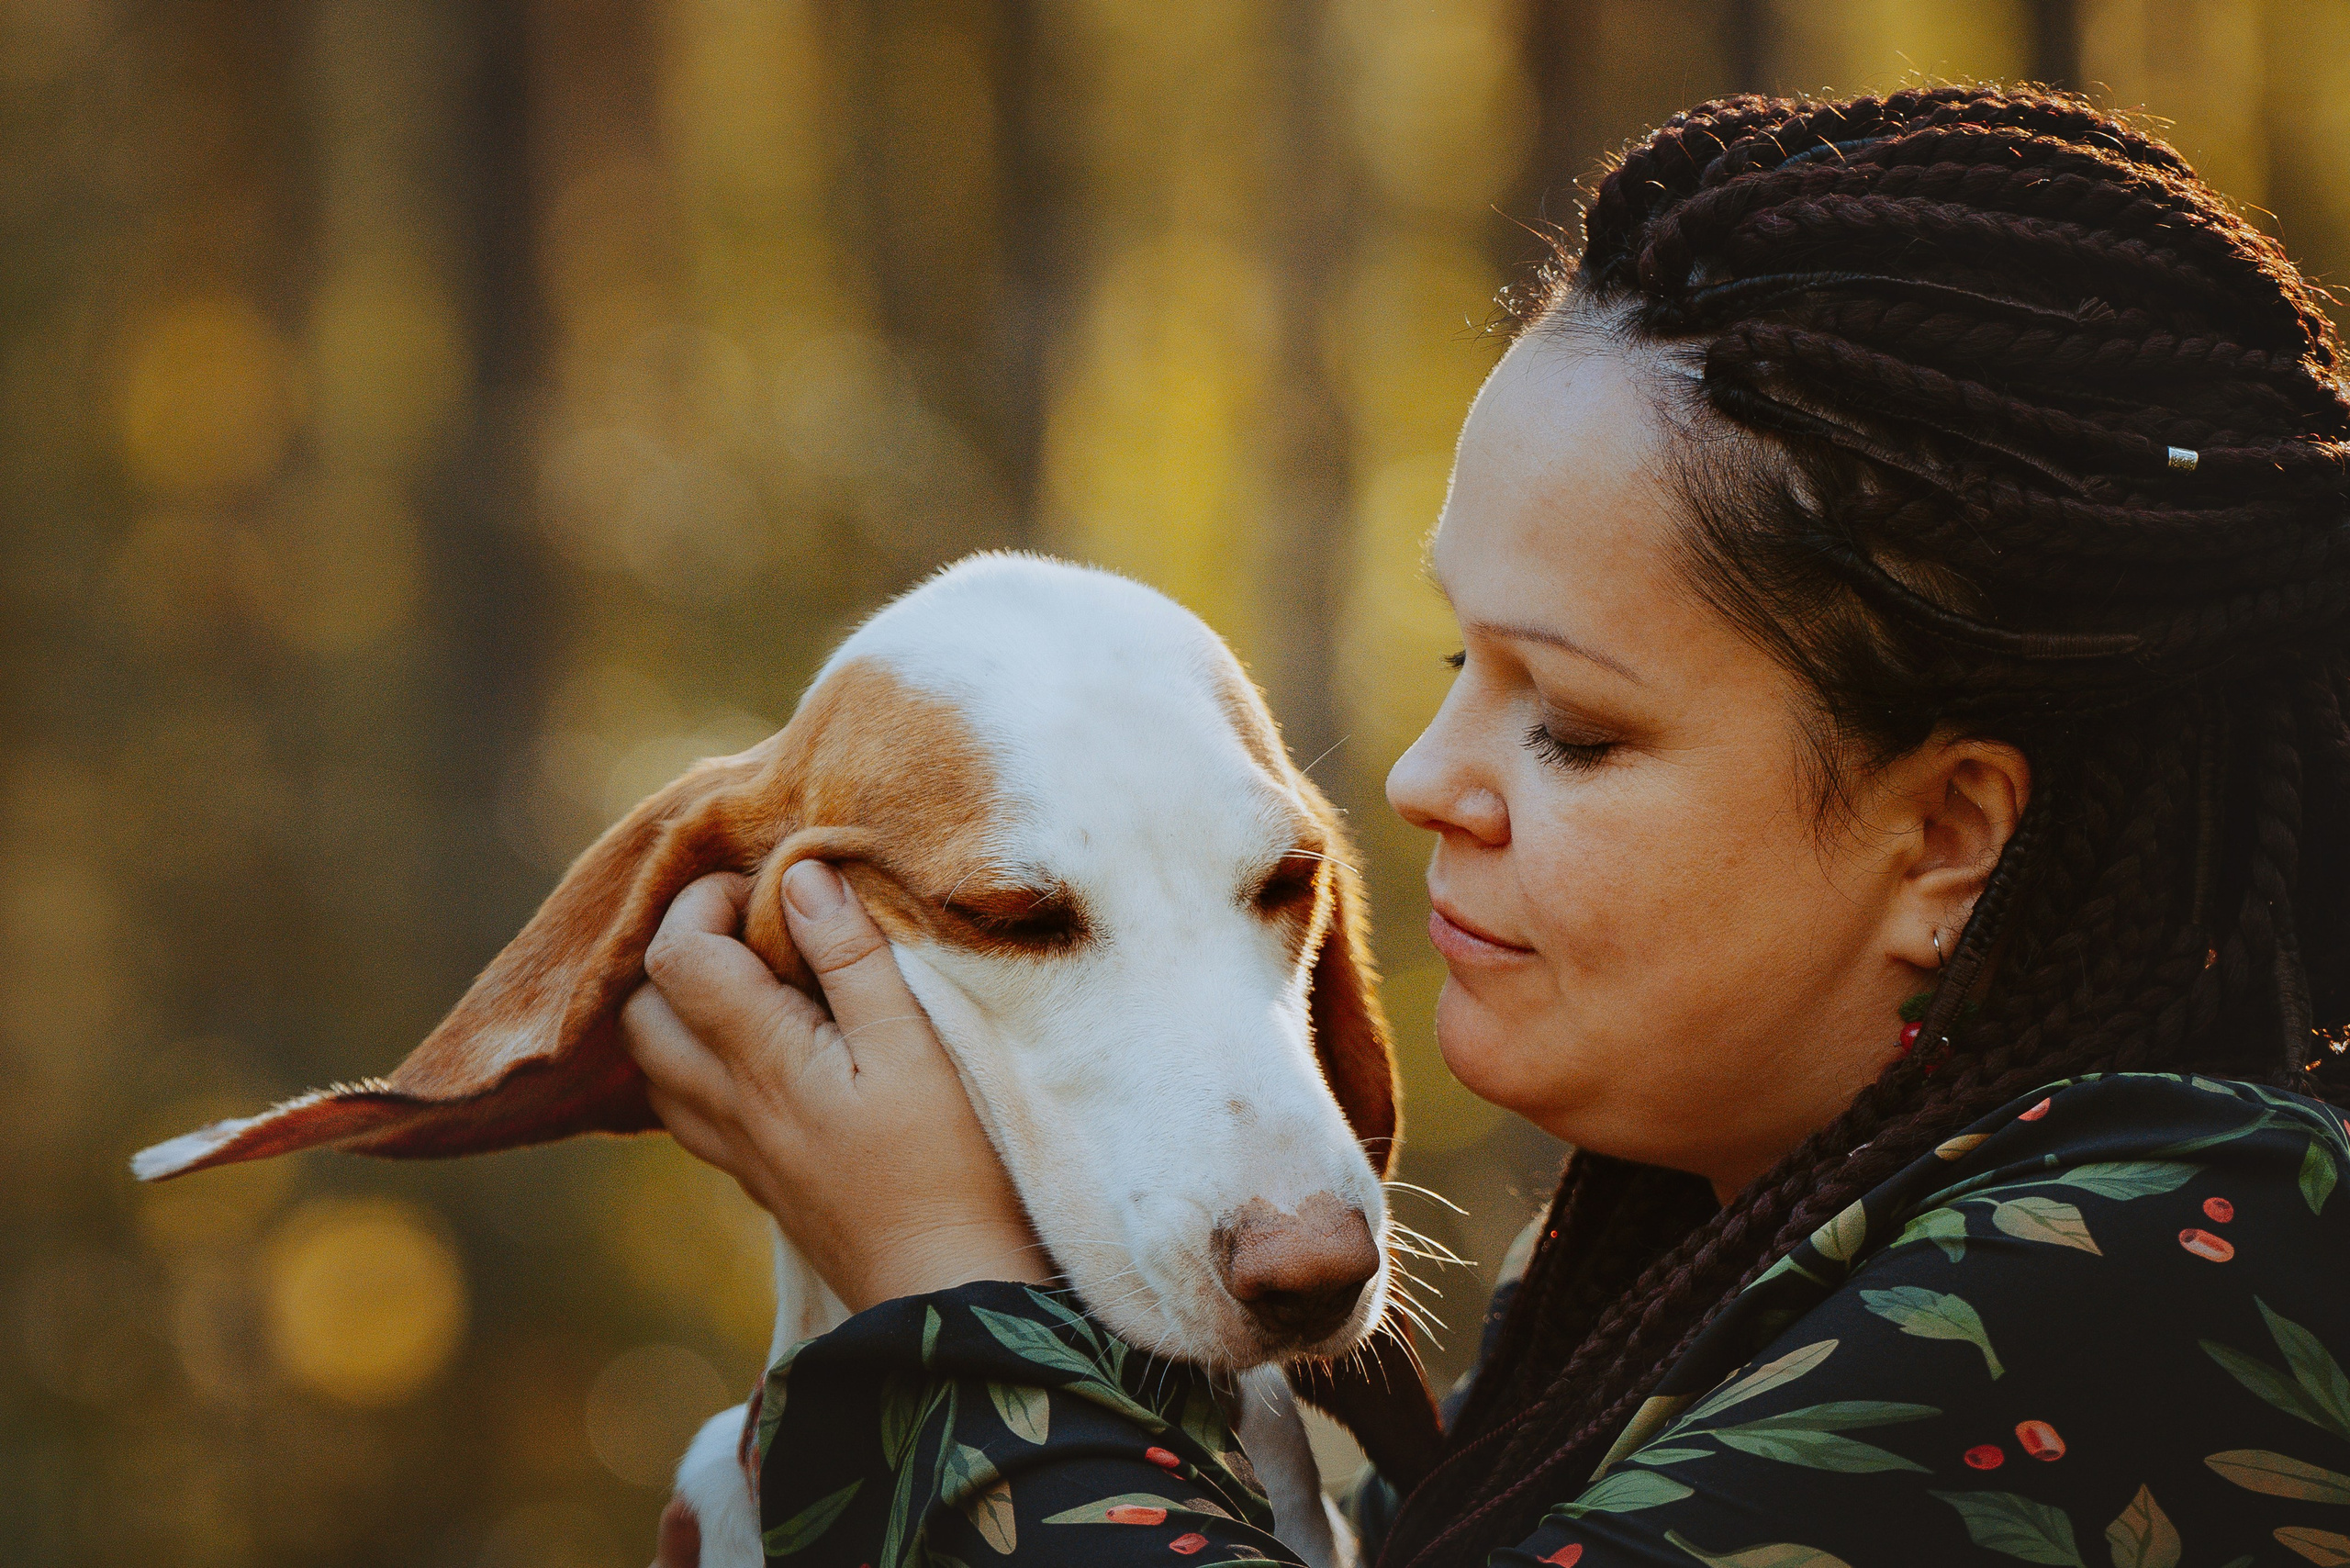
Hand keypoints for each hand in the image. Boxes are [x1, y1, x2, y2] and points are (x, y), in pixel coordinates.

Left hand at [620, 863, 1050, 1311]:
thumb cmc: (947, 1165)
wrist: (946, 1292)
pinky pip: (687, 1108)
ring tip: (756, 981)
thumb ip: (851, 958)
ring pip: (654, 1065)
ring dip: (683, 1008)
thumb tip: (800, 877)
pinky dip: (700, 1061)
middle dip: (679, 950)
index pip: (677, 956)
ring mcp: (736, 1149)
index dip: (704, 901)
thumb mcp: (916, 1045)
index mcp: (761, 1060)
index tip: (772, 886)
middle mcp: (727, 1104)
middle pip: (640, 1011)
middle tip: (755, 928)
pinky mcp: (756, 1178)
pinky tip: (761, 1050)